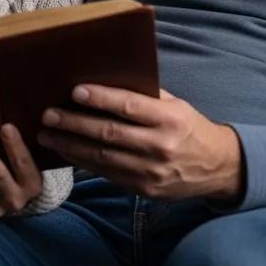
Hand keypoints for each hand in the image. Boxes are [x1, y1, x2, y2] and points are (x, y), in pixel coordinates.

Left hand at [37, 85, 243, 201]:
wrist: (219, 167)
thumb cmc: (187, 126)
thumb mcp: (174, 104)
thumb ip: (144, 94)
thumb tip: (101, 76)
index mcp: (170, 119)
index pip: (130, 106)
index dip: (101, 99)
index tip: (74, 91)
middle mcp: (161, 146)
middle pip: (110, 134)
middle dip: (74, 124)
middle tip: (47, 116)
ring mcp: (153, 172)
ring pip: (104, 158)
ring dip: (71, 147)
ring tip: (46, 136)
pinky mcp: (145, 190)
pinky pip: (108, 174)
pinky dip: (84, 162)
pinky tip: (66, 152)